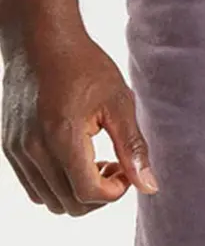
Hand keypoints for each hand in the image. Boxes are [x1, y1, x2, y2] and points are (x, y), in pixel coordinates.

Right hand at [1, 31, 157, 214]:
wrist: (40, 41)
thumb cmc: (84, 66)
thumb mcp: (119, 103)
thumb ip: (133, 148)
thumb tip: (148, 186)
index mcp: (62, 138)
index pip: (89, 194)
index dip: (116, 191)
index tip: (127, 169)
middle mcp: (33, 149)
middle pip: (70, 205)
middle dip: (100, 194)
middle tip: (117, 165)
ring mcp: (17, 150)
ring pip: (50, 201)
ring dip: (79, 191)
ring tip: (98, 160)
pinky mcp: (10, 146)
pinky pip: (34, 187)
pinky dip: (59, 184)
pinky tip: (77, 157)